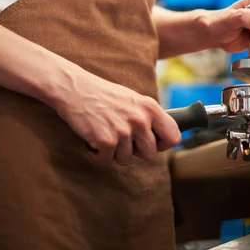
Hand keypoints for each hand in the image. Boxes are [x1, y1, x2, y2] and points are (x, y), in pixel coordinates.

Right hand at [50, 58, 180, 165]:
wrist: (75, 89)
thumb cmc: (103, 95)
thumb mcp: (133, 99)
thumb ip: (148, 116)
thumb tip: (162, 138)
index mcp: (150, 107)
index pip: (173, 136)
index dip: (163, 144)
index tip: (152, 142)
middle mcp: (140, 119)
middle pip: (150, 154)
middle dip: (135, 151)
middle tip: (121, 138)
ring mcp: (123, 131)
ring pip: (126, 160)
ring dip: (114, 152)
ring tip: (105, 133)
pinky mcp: (106, 141)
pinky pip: (107, 161)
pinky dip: (98, 154)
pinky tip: (94, 139)